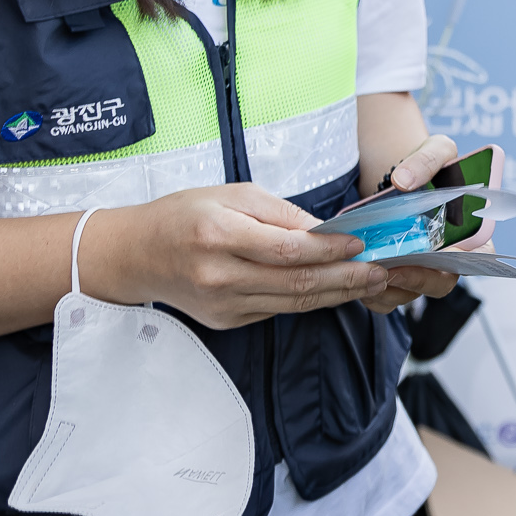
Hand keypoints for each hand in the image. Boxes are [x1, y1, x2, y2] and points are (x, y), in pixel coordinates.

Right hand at [85, 184, 388, 329]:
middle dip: (345, 278)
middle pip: (295, 282)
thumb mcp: (230, 194)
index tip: (359, 243)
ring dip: (336, 294)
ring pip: (291, 303)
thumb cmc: (183, 215)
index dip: (327, 249)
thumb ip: (279, 212)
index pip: (286, 249)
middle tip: (381, 271)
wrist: (135, 256)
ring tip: (370, 283)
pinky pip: (276, 309)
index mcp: (218, 234)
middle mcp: (219, 275)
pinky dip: (309, 300)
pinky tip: (335, 290)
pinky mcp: (226, 321)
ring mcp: (222, 304)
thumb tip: (323, 230)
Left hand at [359, 132, 460, 308]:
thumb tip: (404, 180)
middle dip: (417, 278)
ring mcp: (420, 271)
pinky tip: (356, 272)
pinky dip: (371, 291)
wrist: (399, 176)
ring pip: (410, 293)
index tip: (439, 255)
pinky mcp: (395, 279)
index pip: (481, 258)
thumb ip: (427, 161)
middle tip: (393, 266)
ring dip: (389, 286)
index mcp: (471, 231)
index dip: (462, 262)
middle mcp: (448, 257)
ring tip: (367, 268)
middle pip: (442, 282)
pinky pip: (385, 298)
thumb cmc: (427, 166)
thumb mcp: (435, 150)